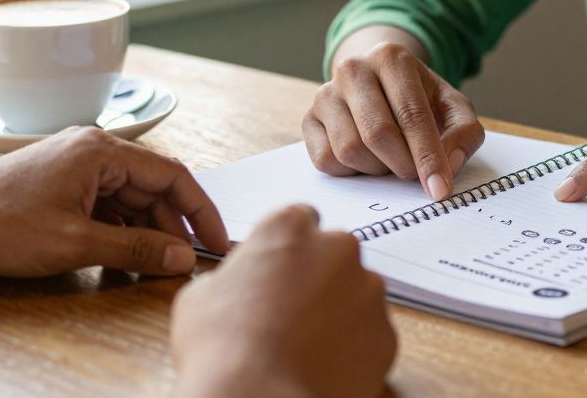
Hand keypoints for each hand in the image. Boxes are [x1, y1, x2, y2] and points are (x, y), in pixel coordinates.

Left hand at [0, 126, 229, 277]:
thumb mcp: (75, 243)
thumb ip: (135, 249)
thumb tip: (180, 256)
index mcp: (100, 150)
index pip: (172, 175)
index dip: (200, 211)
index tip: (217, 241)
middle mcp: (90, 151)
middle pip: (152, 188)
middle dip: (172, 227)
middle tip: (186, 263)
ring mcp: (74, 169)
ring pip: (130, 200)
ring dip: (145, 233)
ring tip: (153, 267)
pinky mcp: (59, 188)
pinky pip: (106, 207)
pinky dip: (120, 233)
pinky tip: (122, 259)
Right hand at [170, 205, 395, 397]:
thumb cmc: (222, 347)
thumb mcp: (200, 296)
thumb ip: (231, 276)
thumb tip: (235, 287)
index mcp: (290, 228)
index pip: (299, 221)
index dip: (288, 250)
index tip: (279, 271)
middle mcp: (337, 249)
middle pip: (334, 254)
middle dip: (318, 277)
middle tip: (290, 312)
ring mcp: (368, 291)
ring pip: (357, 294)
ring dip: (338, 311)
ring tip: (305, 345)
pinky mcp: (386, 333)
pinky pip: (371, 333)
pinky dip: (354, 346)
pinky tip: (323, 364)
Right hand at [303, 40, 484, 199]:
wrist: (379, 83)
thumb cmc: (420, 98)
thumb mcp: (452, 107)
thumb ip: (464, 133)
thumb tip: (449, 163)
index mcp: (391, 57)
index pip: (411, 114)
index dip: (428, 156)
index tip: (440, 189)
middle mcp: (353, 68)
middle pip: (378, 134)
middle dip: (403, 164)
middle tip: (415, 174)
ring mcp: (325, 93)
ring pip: (349, 150)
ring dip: (377, 168)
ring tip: (391, 158)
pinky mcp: (308, 118)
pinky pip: (326, 160)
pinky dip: (351, 171)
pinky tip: (366, 159)